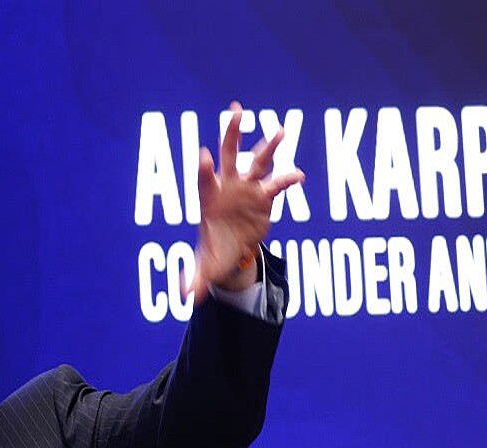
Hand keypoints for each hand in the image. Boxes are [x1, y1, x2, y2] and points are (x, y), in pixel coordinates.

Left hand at [185, 101, 305, 300]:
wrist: (232, 250)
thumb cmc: (214, 252)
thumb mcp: (206, 267)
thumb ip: (196, 279)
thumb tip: (187, 297)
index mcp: (209, 197)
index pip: (204, 178)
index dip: (204, 168)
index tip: (203, 156)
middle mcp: (228, 185)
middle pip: (228, 154)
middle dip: (231, 134)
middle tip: (235, 112)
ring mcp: (248, 188)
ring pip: (258, 161)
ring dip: (269, 146)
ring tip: (281, 131)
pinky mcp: (265, 196)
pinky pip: (278, 184)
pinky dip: (288, 179)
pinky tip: (300, 176)